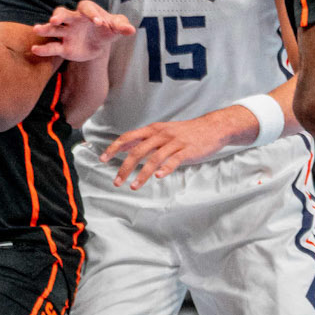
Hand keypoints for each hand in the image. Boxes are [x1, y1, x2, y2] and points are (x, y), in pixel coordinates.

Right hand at [28, 0, 136, 62]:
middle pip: (63, 13)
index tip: (100, 23)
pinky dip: (44, 49)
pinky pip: (52, 47)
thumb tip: (131, 30)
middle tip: (55, 20)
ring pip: (53, 29)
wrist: (99, 45)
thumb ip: (122, 27)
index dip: (93, 14)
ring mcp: (67, 33)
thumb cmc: (107, 30)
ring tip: (37, 29)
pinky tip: (34, 50)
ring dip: (45, 28)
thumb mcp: (116, 28)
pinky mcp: (64, 47)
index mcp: (88, 12)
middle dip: (59, 15)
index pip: (87, 8)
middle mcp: (74, 20)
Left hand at [102, 109, 242, 188]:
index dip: (114, 148)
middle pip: (138, 150)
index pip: (129, 137)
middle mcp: (162, 134)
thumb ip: (144, 139)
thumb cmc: (185, 132)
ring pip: (154, 158)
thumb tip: (123, 146)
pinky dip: (165, 168)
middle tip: (116, 182)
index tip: (102, 159)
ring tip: (133, 186)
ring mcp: (175, 142)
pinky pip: (174, 160)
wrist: (212, 127)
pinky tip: (159, 177)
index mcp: (154, 129)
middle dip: (125, 167)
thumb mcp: (163, 131)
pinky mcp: (187, 150)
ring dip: (141, 174)